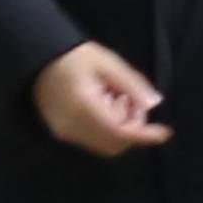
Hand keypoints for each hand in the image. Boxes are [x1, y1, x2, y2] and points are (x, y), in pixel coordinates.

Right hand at [33, 41, 171, 155]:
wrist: (38, 60)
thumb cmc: (74, 57)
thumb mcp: (107, 62)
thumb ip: (132, 84)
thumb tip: (154, 103)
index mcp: (84, 106)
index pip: (120, 131)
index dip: (144, 134)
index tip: (164, 132)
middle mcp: (73, 126)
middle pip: (115, 143)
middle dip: (131, 127)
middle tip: (130, 99)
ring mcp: (65, 133)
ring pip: (105, 145)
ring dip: (120, 129)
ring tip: (115, 98)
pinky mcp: (61, 134)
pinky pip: (93, 141)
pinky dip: (107, 129)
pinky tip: (104, 106)